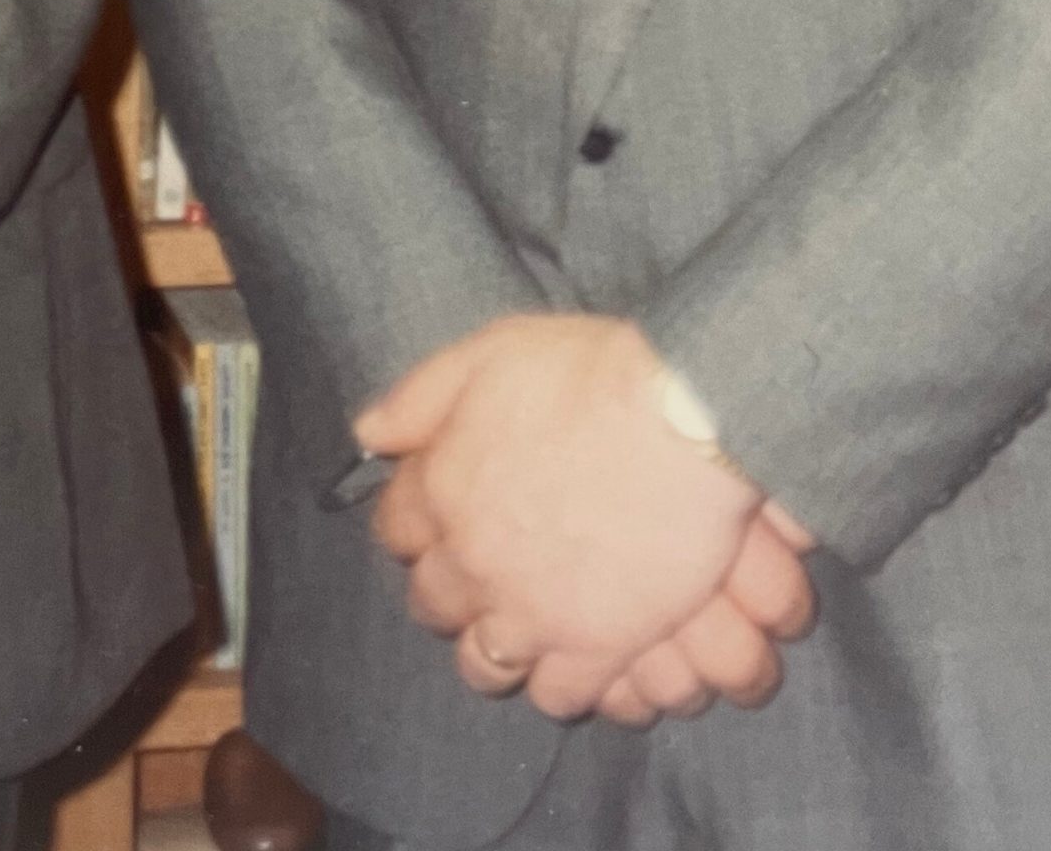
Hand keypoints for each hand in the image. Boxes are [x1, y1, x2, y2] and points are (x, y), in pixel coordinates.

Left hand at [356, 315, 803, 708]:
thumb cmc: (590, 372)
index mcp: (442, 488)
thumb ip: (421, 396)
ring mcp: (531, 612)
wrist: (680, 419)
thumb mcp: (490, 354)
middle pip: (435, 601)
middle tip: (480, 575)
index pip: (396, 529)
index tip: (431, 523)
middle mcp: (473, 559)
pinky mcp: (595, 648)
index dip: (412, 526)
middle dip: (448, 590)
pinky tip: (576, 658)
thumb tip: (370, 433)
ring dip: (495, 648)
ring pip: (485, 663)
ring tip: (521, 629)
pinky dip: (561, 683)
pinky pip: (557, 696)